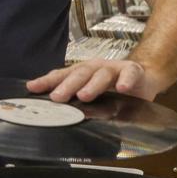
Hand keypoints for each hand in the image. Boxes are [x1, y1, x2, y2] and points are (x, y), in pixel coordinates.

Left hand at [26, 59, 164, 102]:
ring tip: (84, 96)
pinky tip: (122, 88)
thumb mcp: (91, 92)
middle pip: (79, 74)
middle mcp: (95, 68)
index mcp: (82, 72)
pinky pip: (130, 74)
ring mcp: (115, 69)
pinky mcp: (133, 72)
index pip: (62, 75)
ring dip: (92, 85)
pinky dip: (126, 80)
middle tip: (57, 97)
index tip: (32, 88)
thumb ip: (75, 99)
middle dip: (67, 86)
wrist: (143, 77)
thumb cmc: (113, 86)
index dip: (47, 81)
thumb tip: (51, 110)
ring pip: (102, 75)